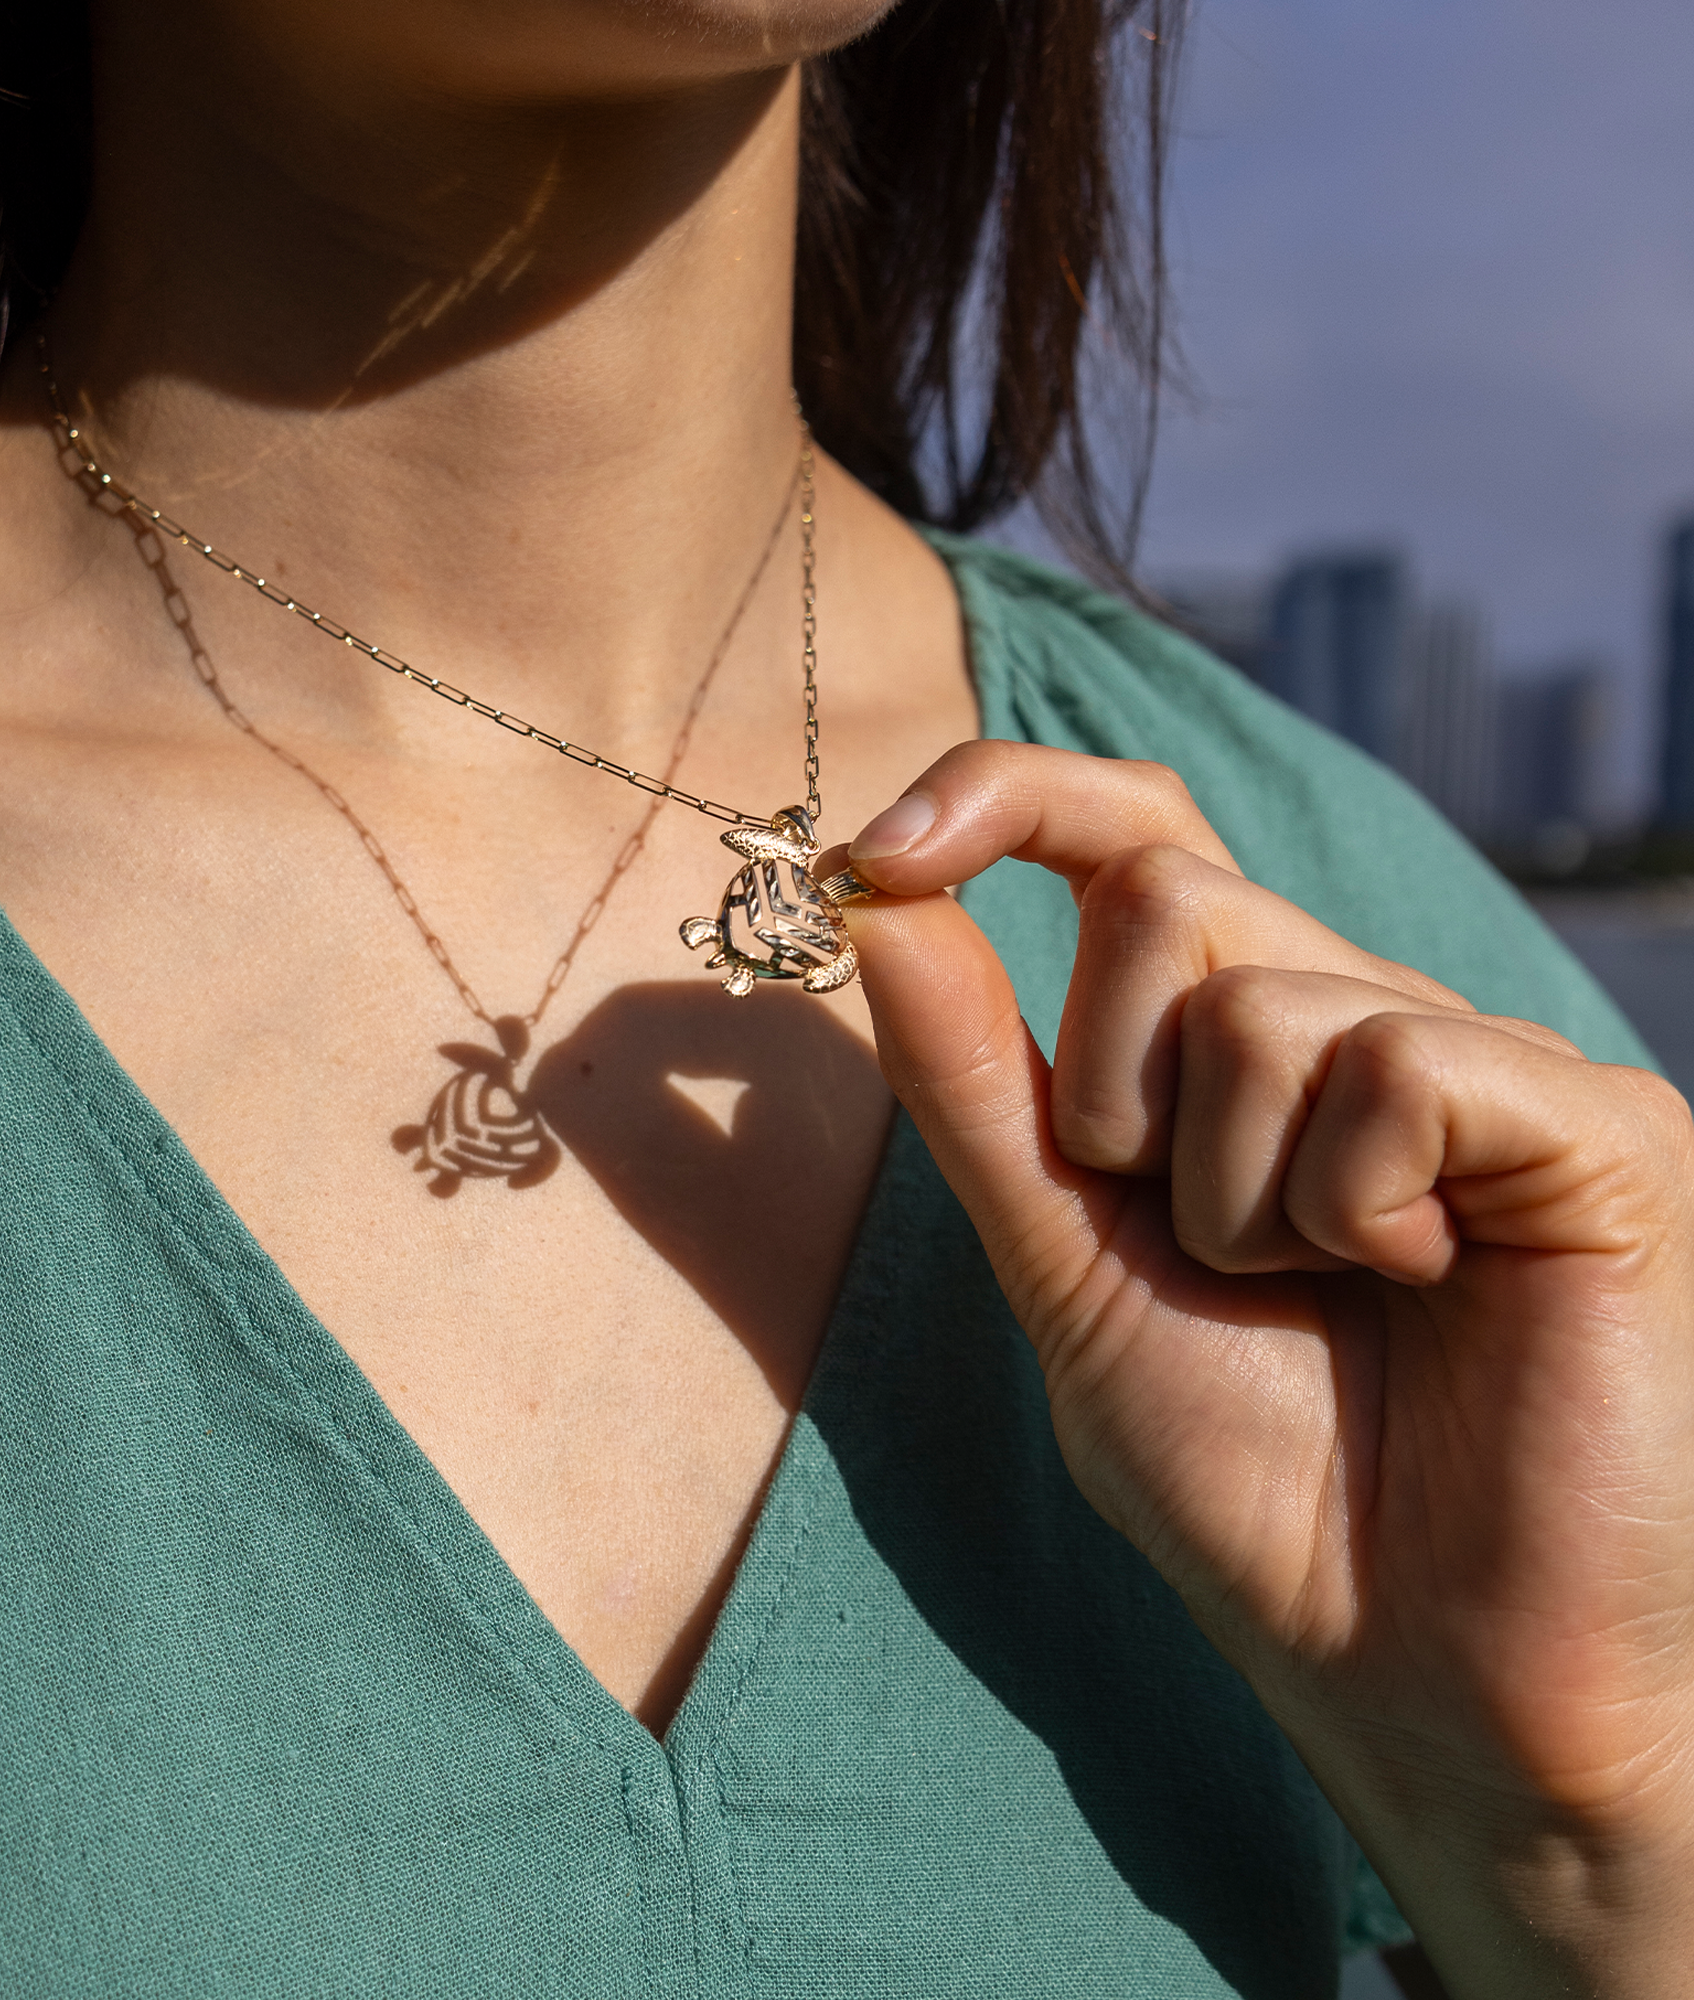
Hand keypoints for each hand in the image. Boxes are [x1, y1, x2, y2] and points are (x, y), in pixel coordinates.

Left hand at [837, 743, 1693, 1999]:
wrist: (1413, 1667)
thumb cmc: (1247, 1478)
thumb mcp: (1065, 1266)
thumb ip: (977, 1087)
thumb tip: (878, 895)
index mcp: (1232, 1050)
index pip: (1124, 837)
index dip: (1005, 800)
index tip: (879, 850)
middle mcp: (1355, 1019)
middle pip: (1160, 893)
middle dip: (1110, 1093)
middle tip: (1196, 1243)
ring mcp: (1477, 1057)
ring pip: (1256, 998)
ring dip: (1231, 1192)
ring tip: (1330, 1296)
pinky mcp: (1589, 1118)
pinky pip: (1394, 1067)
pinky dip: (1353, 1205)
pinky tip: (1431, 1287)